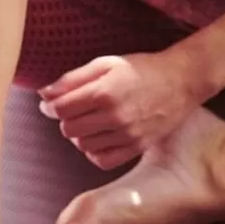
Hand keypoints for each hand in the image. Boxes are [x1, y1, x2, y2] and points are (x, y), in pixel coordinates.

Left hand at [38, 51, 197, 169]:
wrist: (180, 81)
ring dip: (79, 134)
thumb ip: (73, 79)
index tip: (51, 103)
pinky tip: (99, 137)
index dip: (50, 106)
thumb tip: (44, 94)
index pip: (61, 109)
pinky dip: (94, 151)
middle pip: (69, 129)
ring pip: (83, 146)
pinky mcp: (137, 147)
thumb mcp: (106, 63)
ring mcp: (127, 135)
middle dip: (65, 119)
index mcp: (105, 91)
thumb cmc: (142, 68)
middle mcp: (115, 116)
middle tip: (74, 108)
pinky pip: (102, 160)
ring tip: (90, 120)